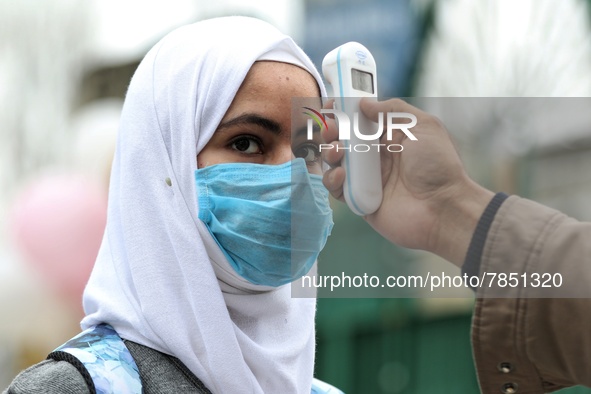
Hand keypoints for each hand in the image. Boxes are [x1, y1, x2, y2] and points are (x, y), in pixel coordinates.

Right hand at [322, 98, 494, 265]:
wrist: (442, 207)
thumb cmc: (438, 165)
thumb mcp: (422, 126)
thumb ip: (392, 111)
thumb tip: (363, 103)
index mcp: (389, 137)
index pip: (360, 120)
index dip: (344, 111)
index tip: (331, 103)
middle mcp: (376, 156)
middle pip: (342, 140)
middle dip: (331, 131)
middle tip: (331, 130)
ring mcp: (367, 179)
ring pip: (335, 163)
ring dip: (329, 153)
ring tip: (337, 152)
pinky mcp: (360, 200)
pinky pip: (337, 189)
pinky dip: (332, 180)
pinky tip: (341, 174)